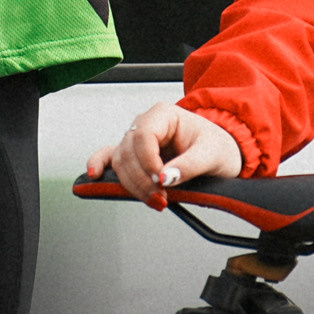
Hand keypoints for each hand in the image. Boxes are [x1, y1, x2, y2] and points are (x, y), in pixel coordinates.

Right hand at [86, 101, 242, 208]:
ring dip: (132, 184)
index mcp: (164, 114)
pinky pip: (109, 157)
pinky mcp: (134, 155)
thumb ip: (189, 166)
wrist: (220, 152)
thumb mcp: (211, 155)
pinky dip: (99, 165)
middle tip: (161, 197)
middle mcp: (147, 124)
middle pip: (129, 152)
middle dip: (142, 179)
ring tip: (154, 199)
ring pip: (120, 161)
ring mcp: (137, 139)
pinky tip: (93, 176)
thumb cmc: (217, 147)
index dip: (148, 162)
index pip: (144, 136)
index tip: (160, 181)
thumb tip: (165, 177)